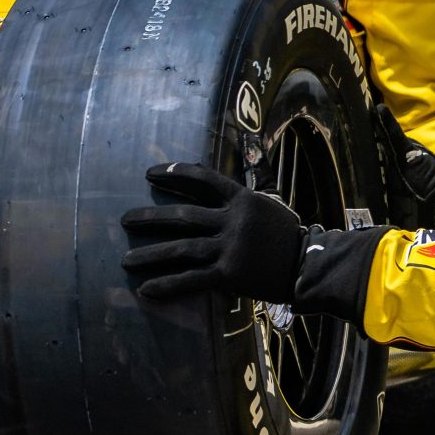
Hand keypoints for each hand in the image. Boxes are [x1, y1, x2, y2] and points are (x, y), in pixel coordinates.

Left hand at [119, 161, 306, 303]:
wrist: (310, 266)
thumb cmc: (288, 233)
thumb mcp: (271, 200)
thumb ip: (252, 179)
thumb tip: (242, 145)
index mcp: (242, 199)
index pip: (202, 179)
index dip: (175, 174)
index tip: (150, 174)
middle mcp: (233, 220)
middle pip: (183, 216)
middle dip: (149, 218)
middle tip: (124, 220)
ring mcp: (231, 248)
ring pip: (182, 249)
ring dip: (150, 255)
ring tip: (126, 260)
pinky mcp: (230, 275)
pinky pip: (192, 279)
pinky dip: (168, 285)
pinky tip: (146, 289)